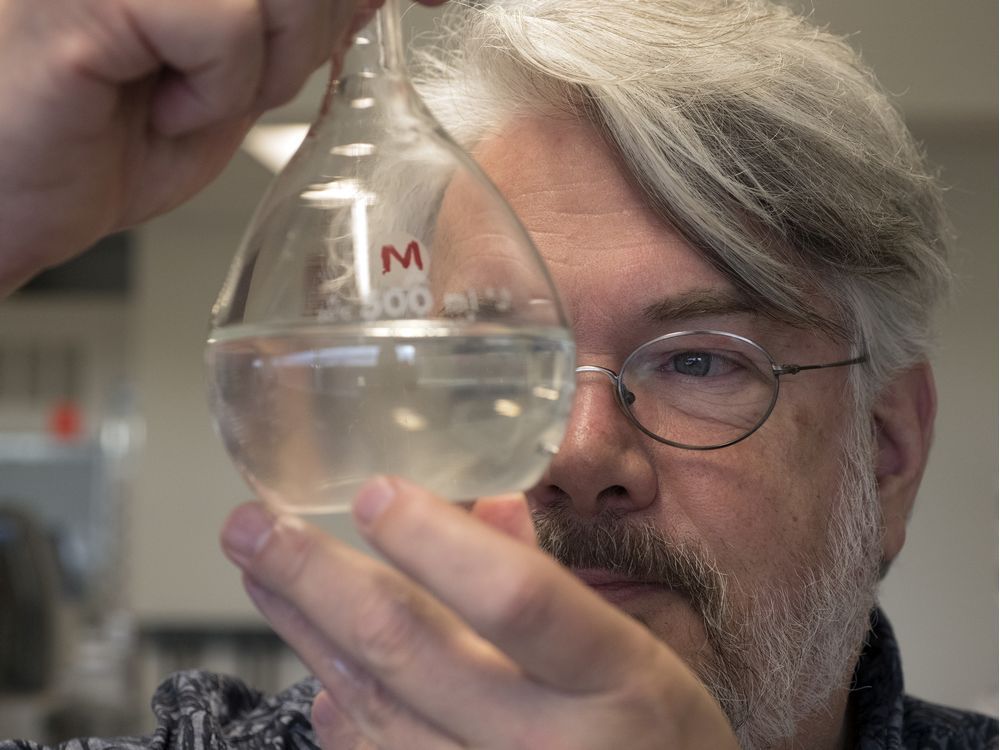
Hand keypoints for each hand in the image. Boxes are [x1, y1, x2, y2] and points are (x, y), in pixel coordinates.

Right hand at [0, 0, 439, 294]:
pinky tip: (153, 104)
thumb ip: (288, 28)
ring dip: (261, 62)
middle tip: (232, 83)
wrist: (7, 200)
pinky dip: (212, 86)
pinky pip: (226, 24)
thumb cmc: (94, 140)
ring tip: (183, 96)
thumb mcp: (221, 80)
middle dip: (309, 30)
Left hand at [220, 478, 738, 748]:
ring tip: (264, 576)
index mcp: (615, 680)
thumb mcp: (642, 656)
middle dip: (315, 578)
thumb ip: (557, 583)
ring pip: (373, 709)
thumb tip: (486, 506)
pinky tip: (319, 674)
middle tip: (251, 527)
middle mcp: (550, 747)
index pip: (517, 599)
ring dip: (307, 636)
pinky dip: (338, 716)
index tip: (371, 492)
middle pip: (410, 650)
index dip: (438, 543)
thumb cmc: (659, 744)